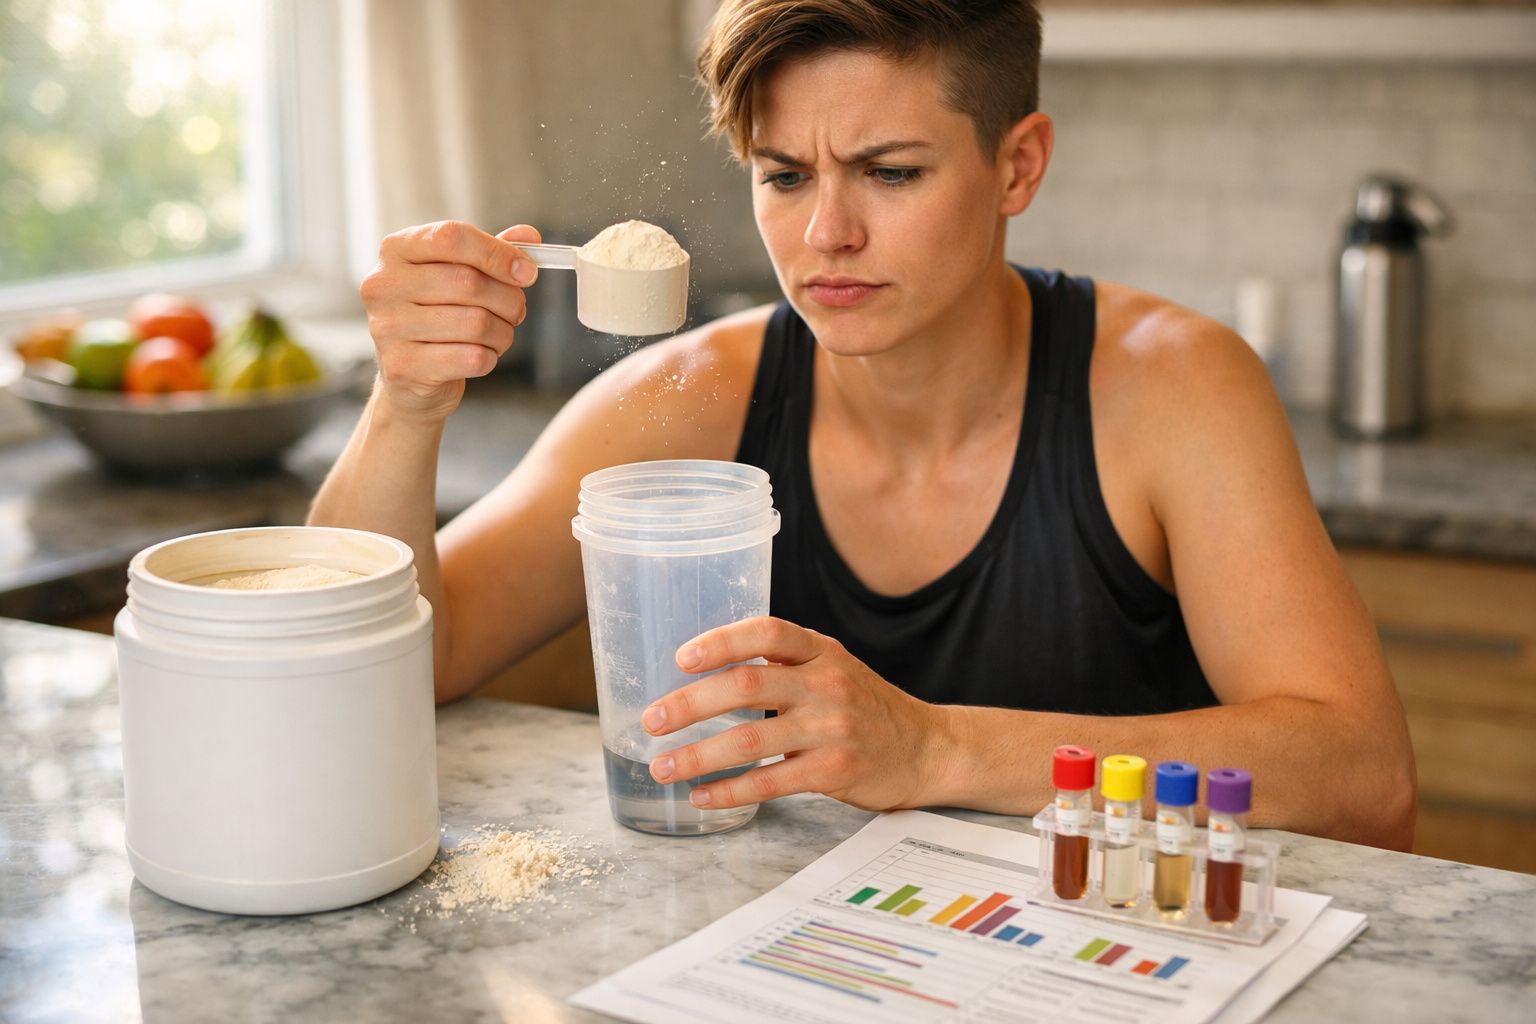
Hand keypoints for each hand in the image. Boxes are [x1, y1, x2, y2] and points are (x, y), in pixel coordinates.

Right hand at [359, 221, 541, 420]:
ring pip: (476, 323)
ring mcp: (388, 327)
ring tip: (498, 335)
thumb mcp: (458, 273)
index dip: (498, 253)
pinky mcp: (403, 366)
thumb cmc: (436, 314)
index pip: (452, 237)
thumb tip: (529, 235)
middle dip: (508, 299)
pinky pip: (472, 358)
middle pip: (469, 282)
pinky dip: (490, 357)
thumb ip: (491, 251)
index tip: (527, 272)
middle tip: (516, 311)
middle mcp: (383, 285)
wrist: (409, 374)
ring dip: (503, 332)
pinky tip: (481, 355)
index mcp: (396, 250)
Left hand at [642, 617, 951, 811]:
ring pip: (750, 739)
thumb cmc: (865, 707)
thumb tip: (705, 673)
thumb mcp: (833, 668)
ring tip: (663, 767)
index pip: (767, 632)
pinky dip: (730, 791)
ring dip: (698, 754)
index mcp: (821, 651)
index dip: (721, 641)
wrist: (927, 748)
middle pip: (746, 684)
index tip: (682, 658)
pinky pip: (771, 782)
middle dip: (689, 703)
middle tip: (652, 720)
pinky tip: (703, 796)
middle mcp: (826, 683)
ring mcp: (832, 728)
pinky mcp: (836, 770)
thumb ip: (783, 663)